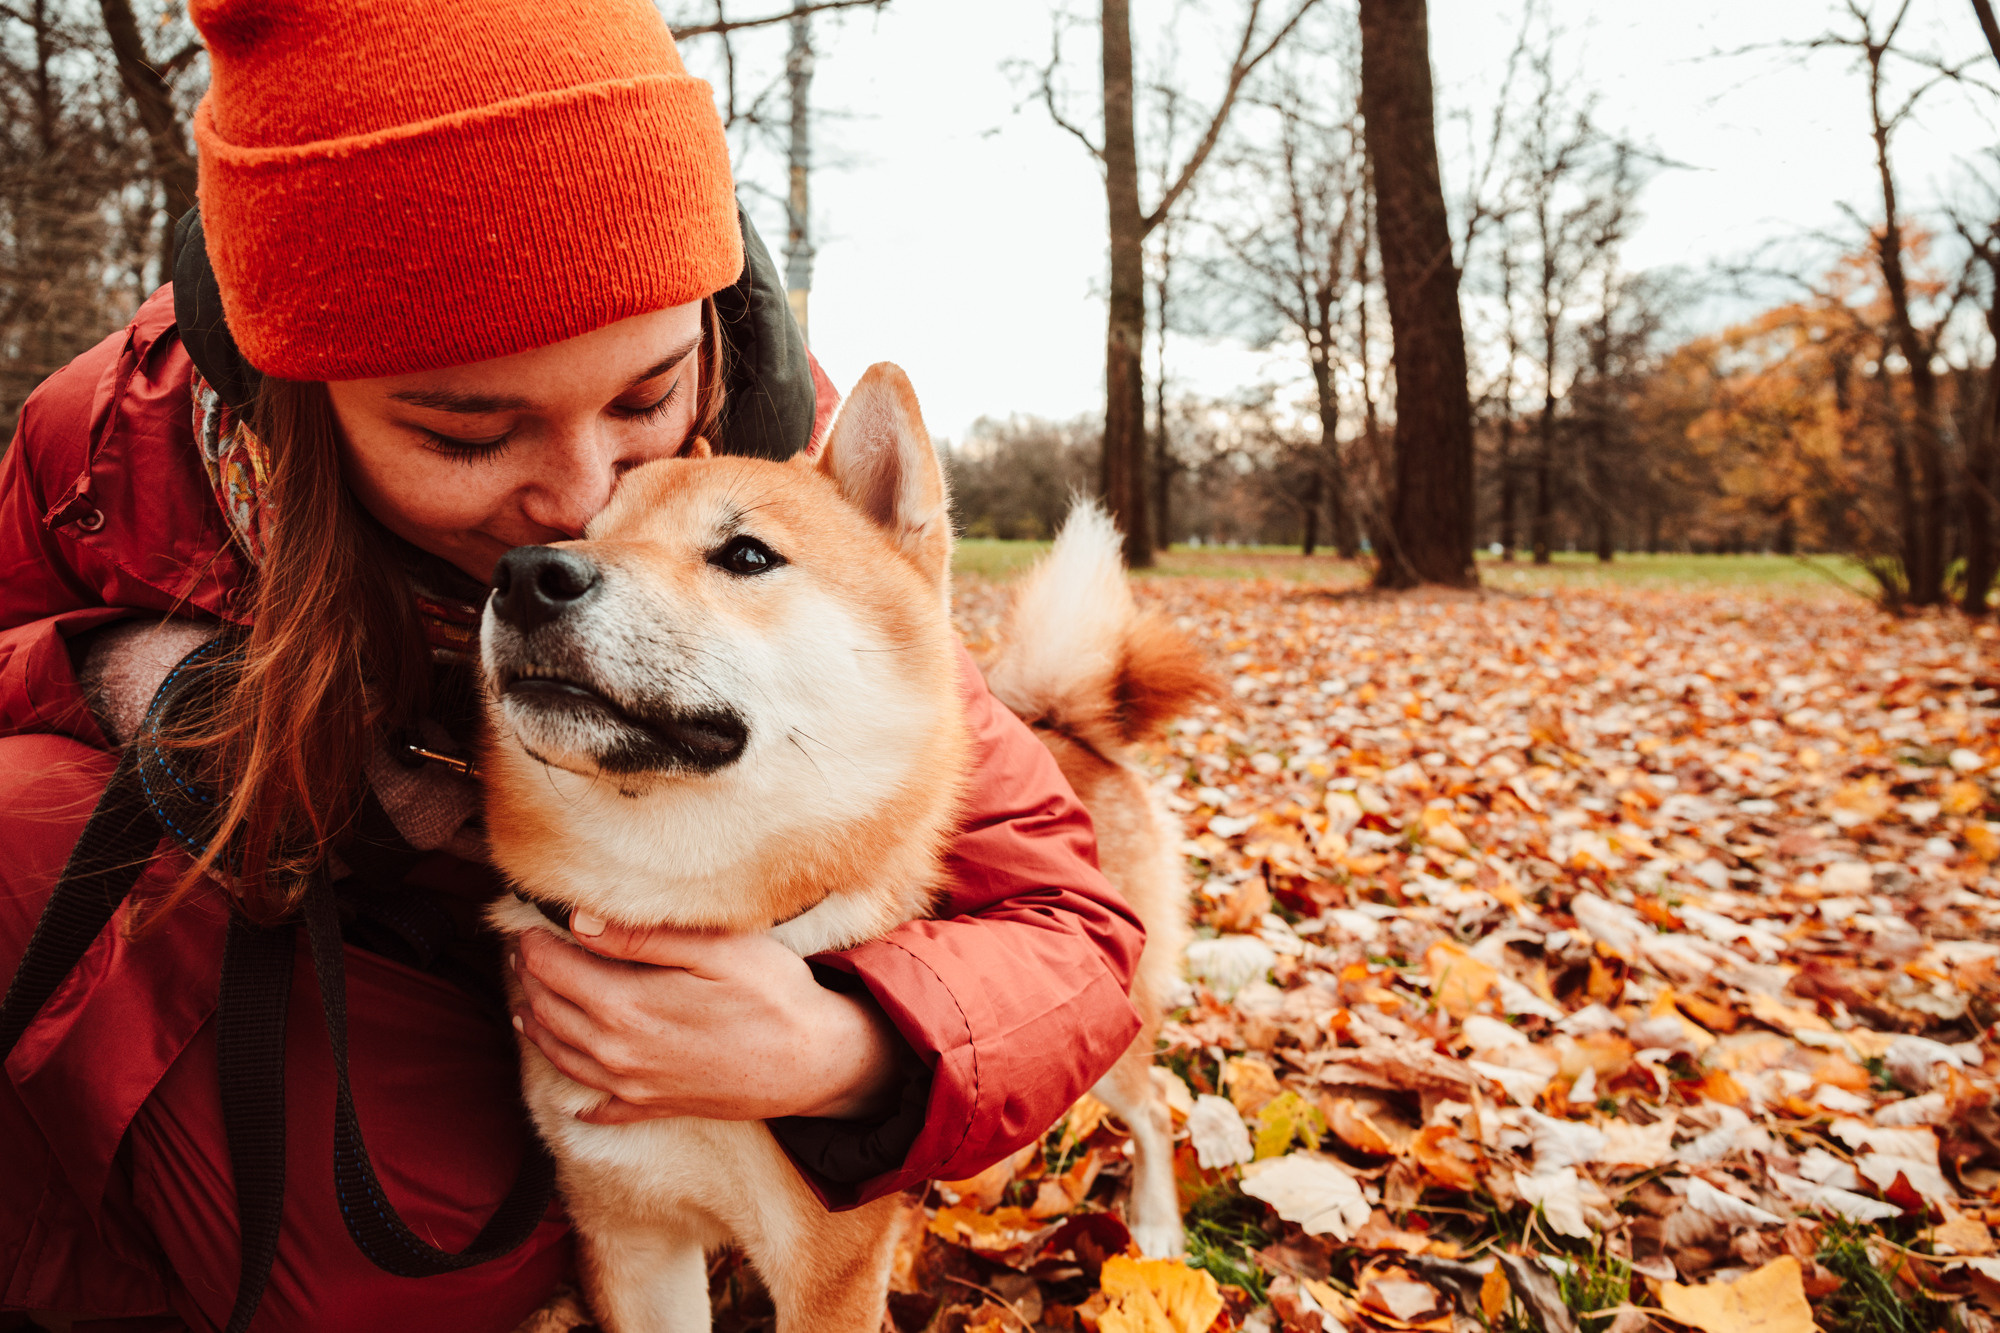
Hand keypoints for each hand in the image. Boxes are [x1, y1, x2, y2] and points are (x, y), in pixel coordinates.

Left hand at [509, 912, 911, 1124]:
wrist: (815, 1064)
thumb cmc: (774, 996)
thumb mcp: (717, 949)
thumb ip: (644, 937)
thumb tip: (579, 922)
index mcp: (627, 1007)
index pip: (555, 970)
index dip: (535, 944)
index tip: (527, 923)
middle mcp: (617, 1052)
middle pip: (549, 1012)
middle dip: (530, 979)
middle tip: (524, 952)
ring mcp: (634, 1086)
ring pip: (563, 1056)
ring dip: (538, 1025)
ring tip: (528, 1001)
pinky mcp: (655, 1106)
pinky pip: (598, 1104)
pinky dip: (578, 1096)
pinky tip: (574, 1095)